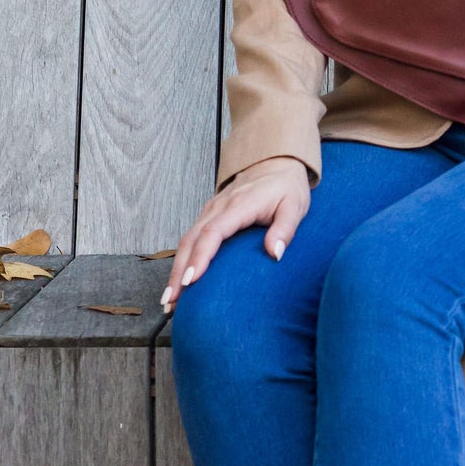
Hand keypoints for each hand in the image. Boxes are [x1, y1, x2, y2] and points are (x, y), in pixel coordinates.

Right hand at [161, 156, 310, 310]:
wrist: (276, 164)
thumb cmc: (286, 188)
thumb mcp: (294, 206)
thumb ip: (285, 229)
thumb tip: (275, 254)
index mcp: (239, 205)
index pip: (213, 233)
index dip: (200, 257)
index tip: (191, 281)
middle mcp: (218, 207)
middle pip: (191, 240)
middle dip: (178, 272)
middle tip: (171, 301)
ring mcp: (210, 210)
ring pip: (186, 241)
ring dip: (176, 270)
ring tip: (170, 299)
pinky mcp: (209, 215)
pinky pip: (191, 239)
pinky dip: (182, 260)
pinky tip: (180, 281)